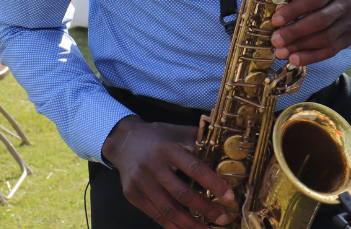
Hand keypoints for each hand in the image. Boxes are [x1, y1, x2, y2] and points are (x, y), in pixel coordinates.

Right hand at [102, 116, 233, 228]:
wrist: (121, 141)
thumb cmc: (155, 136)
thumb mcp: (175, 131)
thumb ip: (198, 139)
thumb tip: (225, 146)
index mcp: (166, 148)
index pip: (194, 168)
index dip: (213, 184)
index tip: (229, 197)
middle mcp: (152, 165)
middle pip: (182, 194)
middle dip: (206, 209)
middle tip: (223, 218)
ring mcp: (140, 182)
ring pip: (169, 209)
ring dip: (191, 224)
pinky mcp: (132, 194)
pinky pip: (155, 214)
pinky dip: (172, 226)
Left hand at [270, 0, 350, 65]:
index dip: (295, 10)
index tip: (275, 20)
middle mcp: (348, 1)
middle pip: (322, 20)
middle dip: (296, 32)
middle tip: (275, 40)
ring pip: (327, 38)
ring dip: (302, 47)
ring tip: (281, 52)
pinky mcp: (350, 36)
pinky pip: (332, 50)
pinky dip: (312, 57)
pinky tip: (295, 59)